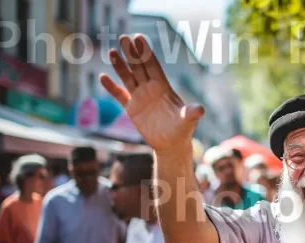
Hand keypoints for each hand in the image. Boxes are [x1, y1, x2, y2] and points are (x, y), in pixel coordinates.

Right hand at [100, 35, 204, 152]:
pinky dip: (112, 88)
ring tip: (111, 52)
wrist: (172, 144)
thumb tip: (201, 110)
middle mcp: (150, 89)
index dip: (146, 53)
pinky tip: (103, 77)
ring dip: (120, 66)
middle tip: (123, 37)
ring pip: (128, 78)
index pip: (153, 66)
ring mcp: (140, 98)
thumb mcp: (188, 120)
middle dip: (132, 53)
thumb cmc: (182, 130)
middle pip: (139, 67)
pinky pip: (120, 96)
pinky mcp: (132, 109)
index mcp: (163, 88)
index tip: (139, 38)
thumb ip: (191, 113)